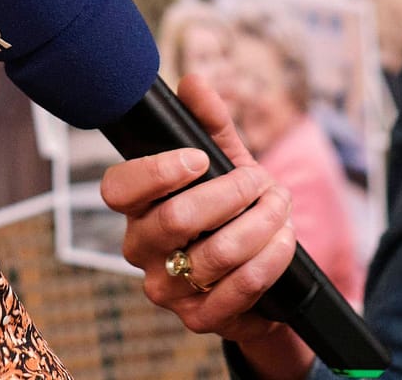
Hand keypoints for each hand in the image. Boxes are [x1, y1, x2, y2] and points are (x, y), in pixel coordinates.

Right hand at [100, 75, 313, 374]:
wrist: (259, 276)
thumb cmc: (231, 212)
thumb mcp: (224, 163)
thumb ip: (210, 123)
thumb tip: (193, 82)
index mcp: (136, 208)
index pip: (117, 189)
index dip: (156, 172)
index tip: (197, 158)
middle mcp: (142, 250)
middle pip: (174, 220)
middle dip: (232, 193)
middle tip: (262, 180)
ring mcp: (168, 290)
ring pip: (215, 254)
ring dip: (261, 223)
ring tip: (282, 207)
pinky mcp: (200, 319)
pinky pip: (239, 288)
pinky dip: (270, 258)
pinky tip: (284, 241)